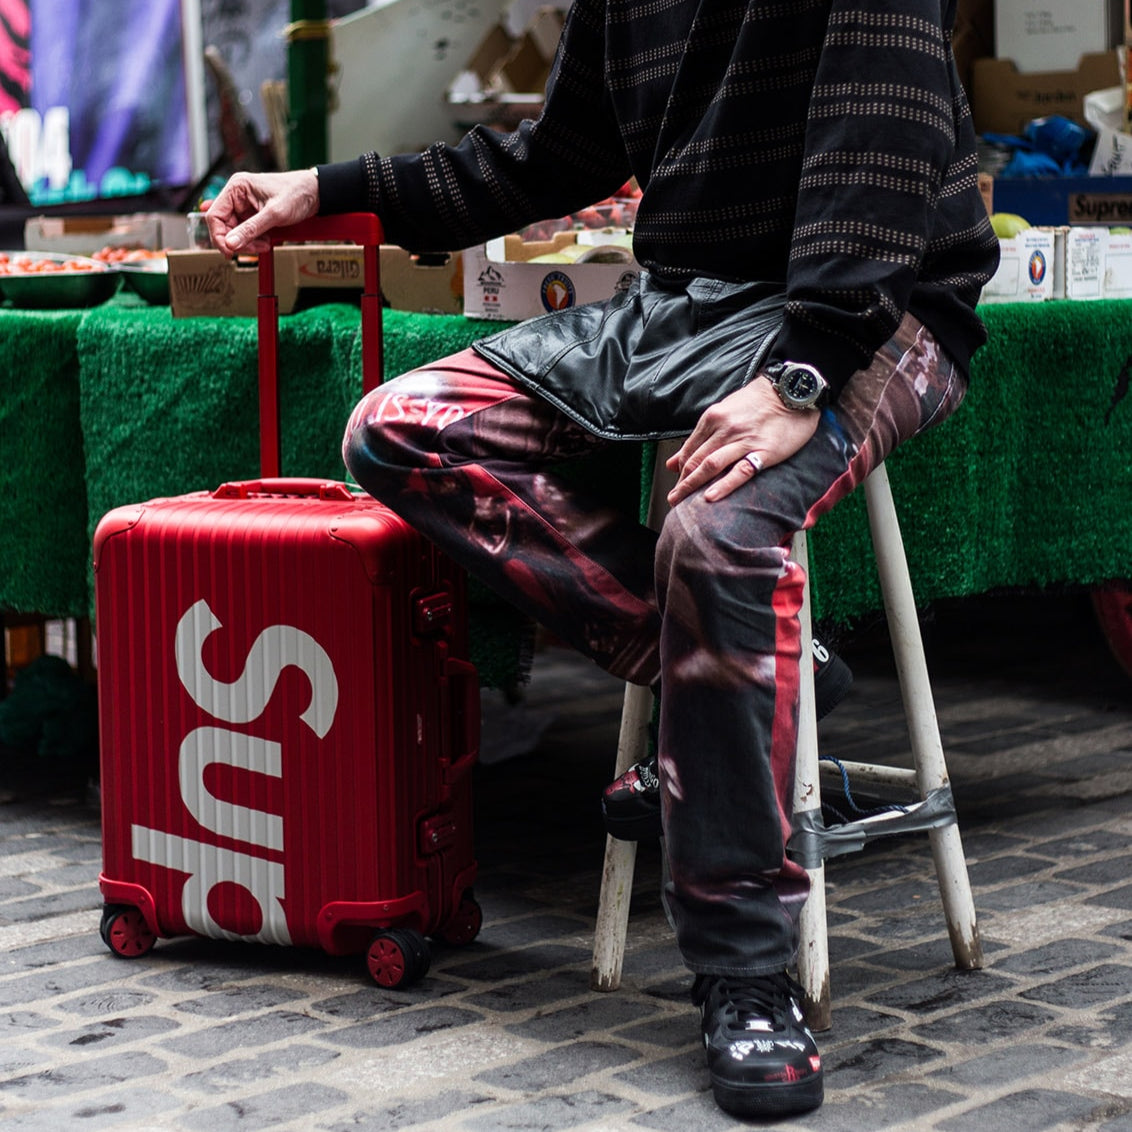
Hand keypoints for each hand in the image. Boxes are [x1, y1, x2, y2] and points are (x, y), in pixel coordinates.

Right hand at [204, 170, 319, 255]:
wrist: (314, 194)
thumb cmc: (296, 194)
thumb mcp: (274, 214)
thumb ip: (251, 229)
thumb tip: (230, 243)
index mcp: (237, 187)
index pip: (214, 215)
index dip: (218, 236)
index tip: (230, 251)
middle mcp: (237, 195)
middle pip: (223, 226)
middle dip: (237, 241)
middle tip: (254, 249)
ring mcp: (244, 205)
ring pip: (234, 231)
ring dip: (247, 243)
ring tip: (264, 245)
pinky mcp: (253, 214)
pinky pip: (245, 232)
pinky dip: (253, 241)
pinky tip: (264, 242)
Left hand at [667, 378, 820, 504]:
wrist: (793, 391)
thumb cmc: (759, 402)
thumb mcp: (725, 411)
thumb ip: (700, 437)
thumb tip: (672, 462)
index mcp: (713, 418)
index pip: (689, 450)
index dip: (680, 470)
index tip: (676, 484)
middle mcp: (725, 429)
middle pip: (696, 460)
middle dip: (681, 482)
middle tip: (673, 499)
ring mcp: (744, 441)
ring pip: (711, 466)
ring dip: (693, 486)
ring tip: (682, 502)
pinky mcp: (764, 452)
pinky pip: (740, 471)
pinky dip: (723, 485)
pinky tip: (710, 497)